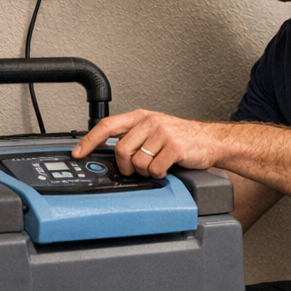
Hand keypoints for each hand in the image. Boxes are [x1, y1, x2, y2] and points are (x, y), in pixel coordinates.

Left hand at [72, 110, 219, 178]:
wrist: (212, 140)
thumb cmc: (183, 137)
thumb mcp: (155, 130)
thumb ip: (134, 136)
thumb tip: (109, 153)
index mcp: (142, 116)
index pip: (107, 126)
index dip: (89, 140)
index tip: (78, 153)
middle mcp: (150, 122)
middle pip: (120, 150)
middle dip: (126, 166)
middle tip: (136, 168)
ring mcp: (163, 133)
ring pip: (137, 162)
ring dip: (145, 171)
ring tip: (156, 166)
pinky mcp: (174, 147)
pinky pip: (154, 169)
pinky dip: (159, 174)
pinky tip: (167, 168)